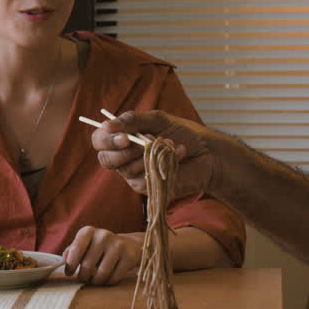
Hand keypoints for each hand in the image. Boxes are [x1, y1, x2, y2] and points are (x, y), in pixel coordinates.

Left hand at [62, 226, 140, 284]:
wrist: (128, 245)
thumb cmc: (99, 248)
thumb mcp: (84, 245)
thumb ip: (72, 251)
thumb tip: (65, 259)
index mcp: (88, 231)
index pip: (75, 250)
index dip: (70, 265)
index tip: (69, 273)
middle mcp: (103, 235)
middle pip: (87, 265)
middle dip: (83, 276)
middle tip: (84, 278)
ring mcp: (118, 244)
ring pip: (101, 273)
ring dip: (96, 281)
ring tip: (95, 280)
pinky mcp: (129, 256)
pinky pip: (114, 277)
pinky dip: (108, 282)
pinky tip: (107, 278)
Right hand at [91, 110, 224, 200]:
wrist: (209, 153)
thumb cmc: (183, 134)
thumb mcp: (158, 120)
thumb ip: (133, 120)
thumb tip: (106, 123)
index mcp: (122, 139)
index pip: (99, 140)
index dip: (106, 139)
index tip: (124, 136)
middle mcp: (124, 158)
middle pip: (106, 159)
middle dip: (124, 150)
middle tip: (147, 141)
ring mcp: (134, 175)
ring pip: (126, 169)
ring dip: (150, 154)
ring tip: (170, 143)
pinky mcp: (147, 188)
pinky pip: (144, 179)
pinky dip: (162, 163)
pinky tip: (177, 155)